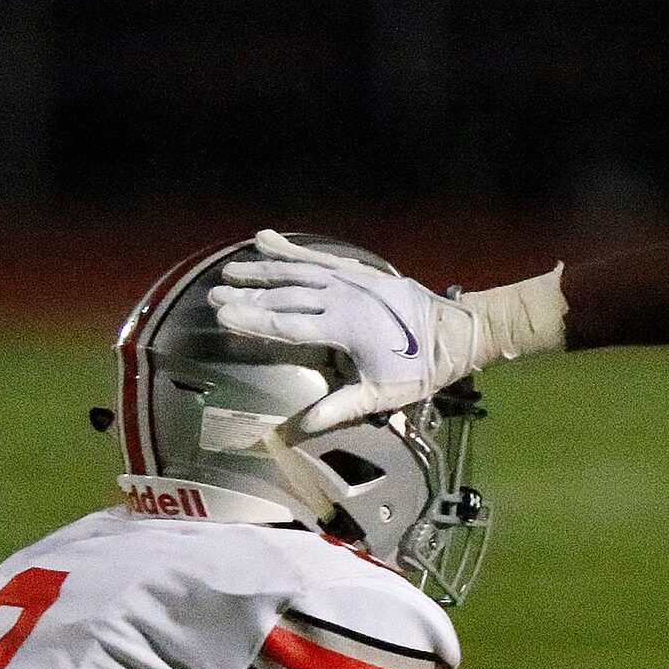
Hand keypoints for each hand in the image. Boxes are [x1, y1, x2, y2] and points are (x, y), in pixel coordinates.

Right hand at [206, 232, 450, 432]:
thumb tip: (295, 430)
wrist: (454, 333)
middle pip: (286, 295)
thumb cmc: (418, 369)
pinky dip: (291, 248)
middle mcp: (343, 296)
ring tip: (230, 271)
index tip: (223, 317)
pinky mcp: (358, 269)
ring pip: (297, 271)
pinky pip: (318, 255)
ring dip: (262, 270)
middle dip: (248, 296)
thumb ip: (336, 409)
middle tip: (214, 297)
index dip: (254, 321)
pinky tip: (267, 238)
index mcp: (345, 328)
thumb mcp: (380, 396)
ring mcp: (351, 278)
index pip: (288, 324)